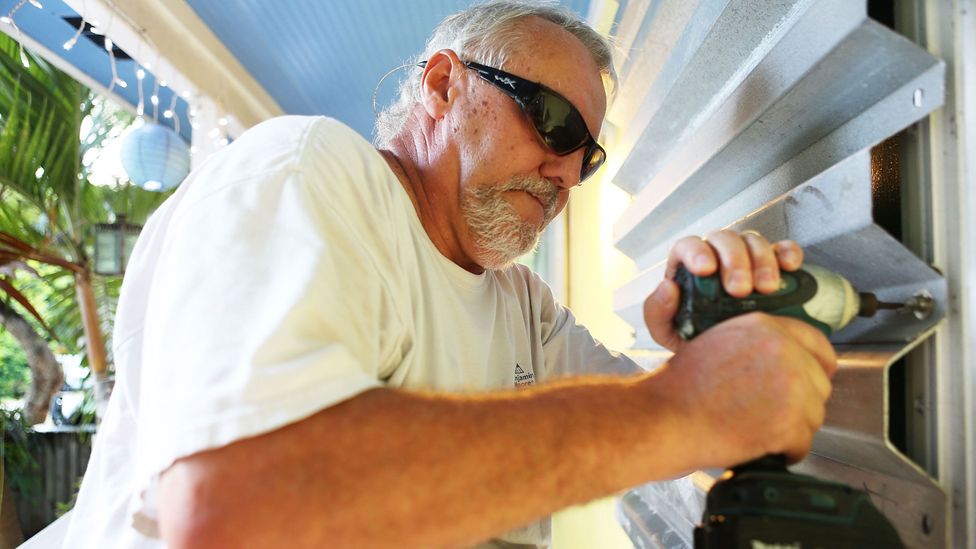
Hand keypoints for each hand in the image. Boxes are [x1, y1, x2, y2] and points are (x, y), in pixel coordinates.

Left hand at [643, 230, 803, 351]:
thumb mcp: (667, 331)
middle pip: (725, 239)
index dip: (697, 252)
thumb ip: (657, 311)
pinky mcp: (774, 265)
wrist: (729, 356)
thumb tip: (668, 287)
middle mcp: (717, 255)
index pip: (688, 245)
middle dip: (735, 261)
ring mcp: (747, 257)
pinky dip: (789, 253)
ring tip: (766, 289)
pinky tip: (790, 267)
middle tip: (741, 290)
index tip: (706, 269)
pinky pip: (783, 249)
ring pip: (754, 241)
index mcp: (687, 265)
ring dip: (762, 260)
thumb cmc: (694, 338)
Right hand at [649, 312, 836, 467]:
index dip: (815, 368)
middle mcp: (784, 351)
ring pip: (813, 416)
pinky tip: (758, 445)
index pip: (818, 345)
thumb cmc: (680, 388)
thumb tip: (790, 359)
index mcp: (765, 327)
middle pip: (820, 384)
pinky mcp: (789, 422)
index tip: (807, 382)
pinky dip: (783, 452)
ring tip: (756, 429)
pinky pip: (802, 444)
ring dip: (791, 428)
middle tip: (768, 413)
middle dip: (800, 403)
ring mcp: (790, 387)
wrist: (663, 418)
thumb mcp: (719, 342)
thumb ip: (758, 344)